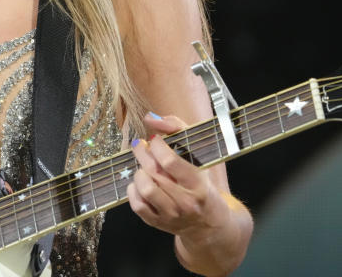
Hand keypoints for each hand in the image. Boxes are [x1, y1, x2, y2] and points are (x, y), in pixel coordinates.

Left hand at [126, 113, 229, 238]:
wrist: (208, 222)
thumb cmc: (201, 184)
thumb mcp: (197, 154)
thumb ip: (177, 128)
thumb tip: (150, 118)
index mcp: (198, 185)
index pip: (170, 161)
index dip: (157, 145)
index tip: (155, 139)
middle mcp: (185, 202)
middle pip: (153, 172)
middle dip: (142, 153)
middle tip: (140, 145)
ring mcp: (171, 215)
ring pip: (144, 188)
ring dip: (140, 172)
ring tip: (144, 167)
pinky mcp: (157, 223)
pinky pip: (137, 204)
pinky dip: (133, 190)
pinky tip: (141, 182)